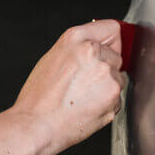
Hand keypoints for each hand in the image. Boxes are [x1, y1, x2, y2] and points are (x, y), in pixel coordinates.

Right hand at [12, 20, 125, 154]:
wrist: (37, 126)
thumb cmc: (39, 98)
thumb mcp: (53, 58)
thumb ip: (78, 48)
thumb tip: (98, 46)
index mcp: (76, 39)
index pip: (112, 29)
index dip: (110, 41)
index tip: (109, 48)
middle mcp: (94, 53)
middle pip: (117, 56)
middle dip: (106, 67)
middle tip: (83, 82)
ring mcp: (107, 75)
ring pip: (118, 78)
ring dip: (107, 87)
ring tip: (82, 97)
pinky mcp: (114, 97)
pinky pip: (117, 98)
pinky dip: (107, 103)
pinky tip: (87, 107)